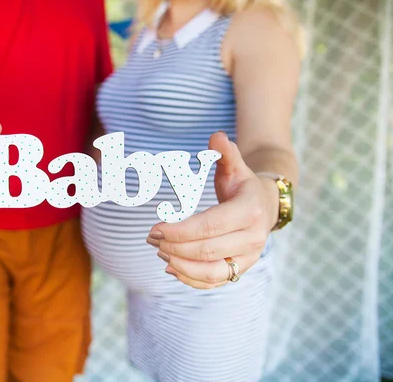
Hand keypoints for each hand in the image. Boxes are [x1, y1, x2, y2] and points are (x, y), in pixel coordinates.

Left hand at [147, 131, 278, 288]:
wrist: (266, 208)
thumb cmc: (242, 185)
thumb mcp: (236, 167)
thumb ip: (225, 153)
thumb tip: (216, 136)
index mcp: (249, 211)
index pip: (210, 227)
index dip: (179, 230)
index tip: (154, 228)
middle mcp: (253, 238)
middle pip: (206, 250)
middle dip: (173, 246)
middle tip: (151, 238)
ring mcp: (248, 258)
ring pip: (210, 272)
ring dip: (180, 264)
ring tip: (160, 252)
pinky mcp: (240, 270)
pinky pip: (214, 282)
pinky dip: (190, 279)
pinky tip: (171, 266)